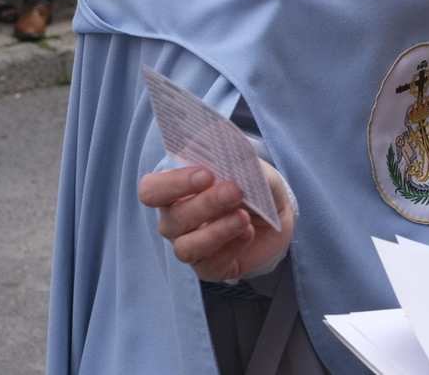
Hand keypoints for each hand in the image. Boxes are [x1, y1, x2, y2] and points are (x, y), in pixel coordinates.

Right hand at [138, 161, 295, 281]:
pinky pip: (211, 265)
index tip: (206, 175)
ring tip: (243, 218)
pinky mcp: (210, 269)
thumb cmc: (252, 183)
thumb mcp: (248, 166)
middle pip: (173, 219)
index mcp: (173, 190)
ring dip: (216, 231)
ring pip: (185, 248)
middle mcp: (174, 221)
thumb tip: (228, 159)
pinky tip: (248, 232)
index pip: (151, 190)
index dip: (173, 183)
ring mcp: (189, 247)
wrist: (277, 211)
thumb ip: (235, 161)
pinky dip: (232, 247)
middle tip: (235, 191)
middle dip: (206, 203)